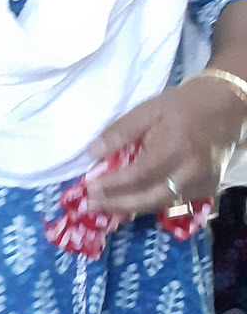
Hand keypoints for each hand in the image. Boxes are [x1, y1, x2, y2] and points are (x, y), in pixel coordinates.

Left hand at [85, 78, 246, 218]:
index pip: (139, 174)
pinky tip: (129, 202)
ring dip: (130, 208)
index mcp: (175, 147)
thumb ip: (120, 132)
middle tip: (91, 204)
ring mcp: (201, 182)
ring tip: (104, 206)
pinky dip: (149, 203)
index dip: (112, 185)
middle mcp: (191, 170)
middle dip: (117, 204)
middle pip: (150, 197)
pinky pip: (174, 202)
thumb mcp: (147, 109)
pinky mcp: (207, 188)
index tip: (88, 187)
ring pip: (161, 204)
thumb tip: (93, 153)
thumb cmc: (182, 105)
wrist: (225, 106)